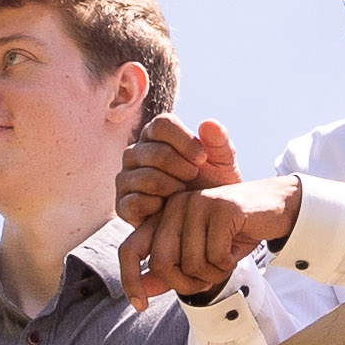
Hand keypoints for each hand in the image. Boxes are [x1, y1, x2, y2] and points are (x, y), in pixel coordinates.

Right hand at [118, 107, 238, 241]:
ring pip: (147, 178)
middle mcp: (135, 153)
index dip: (184, 141)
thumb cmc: (211, 185)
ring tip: (183, 193)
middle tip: (194, 179)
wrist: (203, 221)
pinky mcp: (122, 205)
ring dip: (173, 188)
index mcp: (155, 134)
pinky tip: (169, 209)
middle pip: (155, 152)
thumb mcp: (222, 163)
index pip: (162, 124)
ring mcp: (126, 178)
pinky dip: (158, 207)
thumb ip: (219, 142)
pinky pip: (136, 202)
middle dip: (183, 169)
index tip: (202, 158)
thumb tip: (208, 123)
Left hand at [120, 135, 301, 306]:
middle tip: (206, 281)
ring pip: (190, 263)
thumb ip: (170, 272)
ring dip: (212, 274)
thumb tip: (141, 292)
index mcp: (164, 216)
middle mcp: (175, 206)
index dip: (130, 279)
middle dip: (185, 283)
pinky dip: (227, 264)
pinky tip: (235, 252)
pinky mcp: (222, 208)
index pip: (130, 248)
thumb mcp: (199, 256)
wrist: (276, 209)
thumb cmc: (234, 234)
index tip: (140, 306)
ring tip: (225, 261)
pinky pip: (215, 255)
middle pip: (161, 263)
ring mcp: (197, 204)